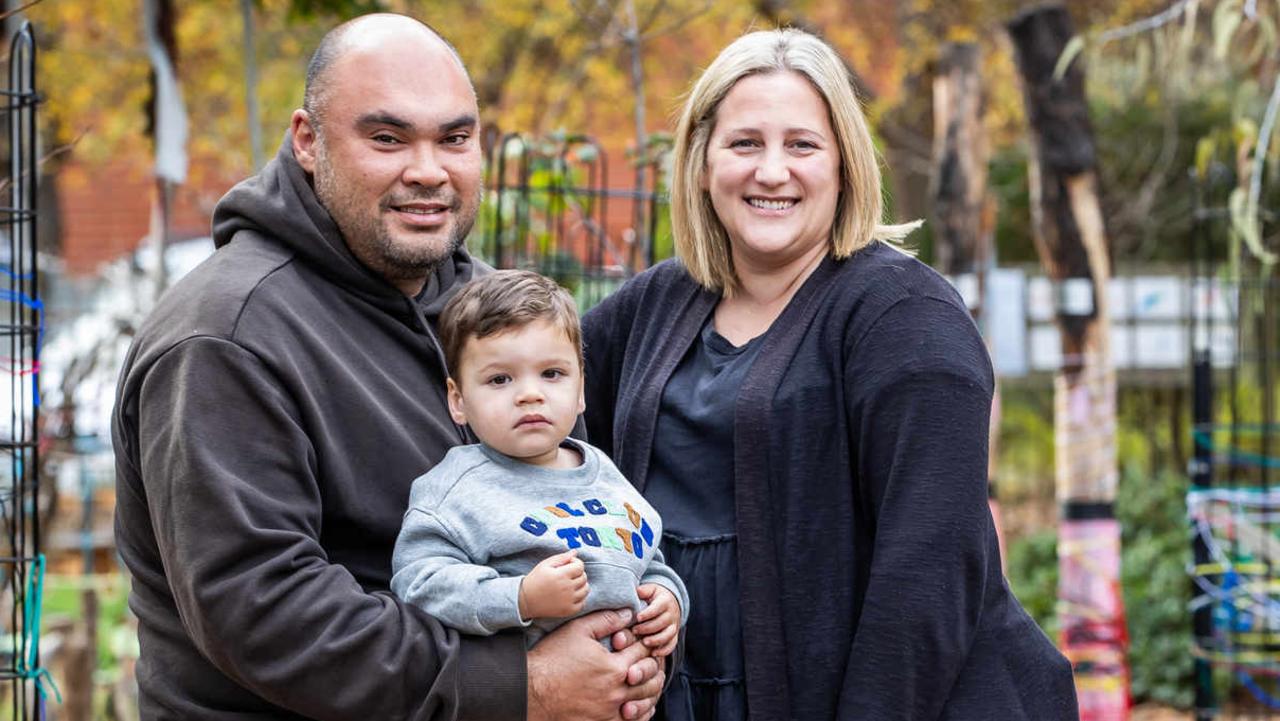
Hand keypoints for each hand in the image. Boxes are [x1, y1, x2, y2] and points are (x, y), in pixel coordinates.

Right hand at [520, 550, 587, 620]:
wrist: (526, 600)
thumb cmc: (535, 580)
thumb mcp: (545, 565)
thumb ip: (562, 557)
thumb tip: (575, 552)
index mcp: (560, 575)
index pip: (580, 566)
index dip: (575, 563)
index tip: (568, 564)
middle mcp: (566, 588)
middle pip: (584, 577)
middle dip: (578, 573)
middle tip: (567, 574)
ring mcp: (568, 601)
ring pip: (586, 589)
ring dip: (580, 585)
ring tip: (570, 584)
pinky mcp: (568, 611)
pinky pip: (583, 603)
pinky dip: (579, 598)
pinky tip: (570, 594)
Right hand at [527, 609, 664, 720]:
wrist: (532, 691)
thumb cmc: (552, 659)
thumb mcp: (577, 631)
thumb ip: (605, 620)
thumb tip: (628, 614)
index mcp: (615, 667)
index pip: (644, 650)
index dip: (646, 641)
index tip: (644, 638)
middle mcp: (617, 691)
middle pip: (651, 677)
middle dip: (654, 665)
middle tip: (652, 658)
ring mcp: (611, 711)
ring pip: (646, 700)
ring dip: (651, 688)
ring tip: (650, 680)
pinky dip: (641, 711)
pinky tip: (639, 703)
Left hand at [633, 584, 679, 656]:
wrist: (670, 603)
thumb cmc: (655, 597)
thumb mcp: (651, 589)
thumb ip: (644, 590)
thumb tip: (637, 591)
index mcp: (665, 601)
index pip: (658, 608)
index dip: (648, 613)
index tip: (637, 617)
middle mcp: (672, 614)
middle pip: (662, 622)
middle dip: (647, 628)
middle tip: (634, 630)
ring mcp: (674, 626)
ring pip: (668, 634)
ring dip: (656, 640)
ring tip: (644, 642)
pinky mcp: (674, 636)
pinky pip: (672, 645)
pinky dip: (664, 651)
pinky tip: (653, 653)